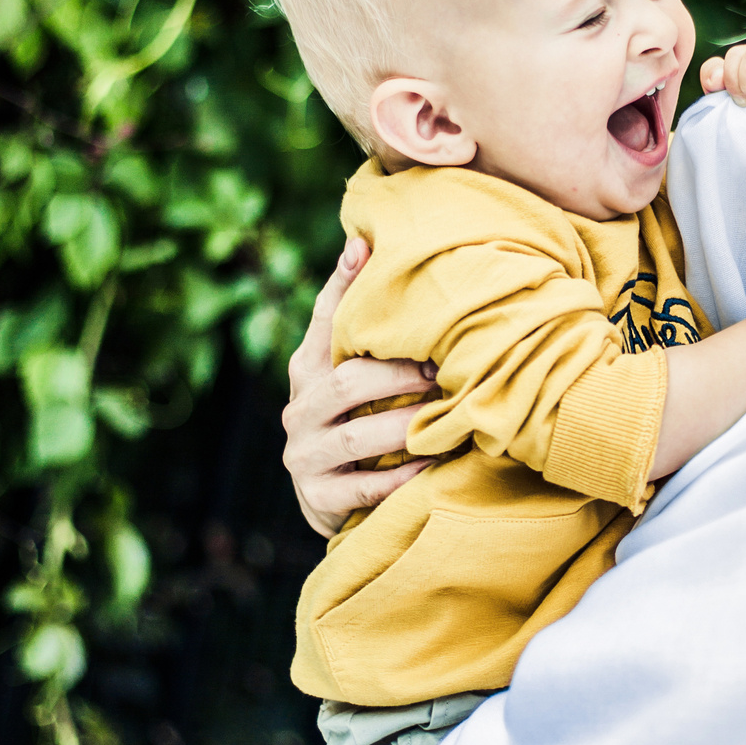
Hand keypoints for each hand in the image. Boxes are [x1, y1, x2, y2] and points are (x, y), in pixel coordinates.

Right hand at [282, 240, 435, 537]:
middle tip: (443, 369)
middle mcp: (299, 408)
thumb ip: (360, 321)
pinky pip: (367, 486)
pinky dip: (403, 474)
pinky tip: (435, 461)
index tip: (365, 249)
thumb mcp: (354, 372)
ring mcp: (303, 456)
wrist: (332, 503)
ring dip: (406, 425)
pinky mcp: (317, 499)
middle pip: (346, 382)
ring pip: (356, 436)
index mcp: (308, 369)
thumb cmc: (356, 421)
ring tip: (446, 414)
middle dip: (398, 375)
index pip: (322, 320)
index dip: (342, 286)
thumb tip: (366, 241)